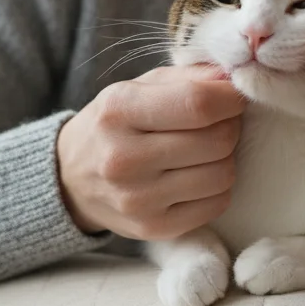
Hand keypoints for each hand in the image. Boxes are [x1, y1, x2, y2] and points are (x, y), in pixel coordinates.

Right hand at [56, 65, 244, 238]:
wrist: (70, 178)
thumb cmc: (114, 124)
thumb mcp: (138, 87)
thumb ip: (188, 77)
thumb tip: (234, 79)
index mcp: (119, 111)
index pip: (197, 104)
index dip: (230, 99)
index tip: (233, 97)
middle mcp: (123, 158)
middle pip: (216, 141)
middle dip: (230, 126)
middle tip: (220, 122)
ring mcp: (138, 199)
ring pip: (222, 174)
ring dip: (225, 158)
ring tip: (206, 149)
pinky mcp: (152, 228)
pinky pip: (217, 204)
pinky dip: (218, 187)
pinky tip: (198, 175)